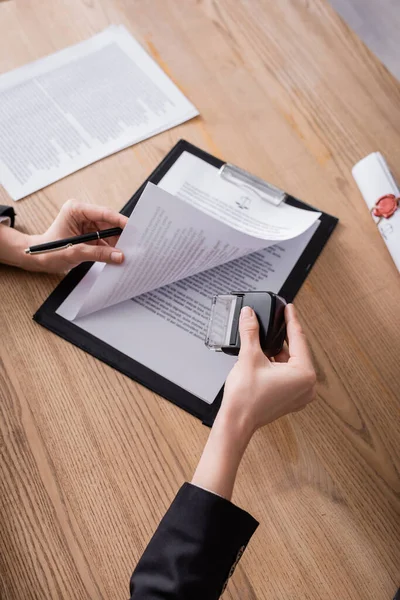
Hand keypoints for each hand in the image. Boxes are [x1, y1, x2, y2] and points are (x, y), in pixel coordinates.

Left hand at [24, 200, 127, 272]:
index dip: (120, 221)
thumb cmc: (49, 251)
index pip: (103, 213)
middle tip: (135, 243)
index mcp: (76, 209)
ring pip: (110, 233)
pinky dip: (112, 249)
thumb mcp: (74, 252)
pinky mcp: (90, 236)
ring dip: (118, 243)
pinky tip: (120, 256)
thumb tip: (120, 256)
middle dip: (121, 234)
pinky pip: (106, 241)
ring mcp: (87, 225)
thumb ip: (98, 254)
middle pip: (109, 223)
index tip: (134, 228)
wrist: (38, 259)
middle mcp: (83, 215)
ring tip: (129, 252)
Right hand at [220, 303, 315, 436]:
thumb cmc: (245, 398)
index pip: (298, 339)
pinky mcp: (290, 398)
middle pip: (297, 350)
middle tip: (279, 317)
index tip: (289, 307)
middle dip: (284, 335)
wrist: (236, 422)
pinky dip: (278, 363)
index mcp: (304, 374)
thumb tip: (249, 314)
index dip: (291, 320)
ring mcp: (300, 394)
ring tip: (267, 335)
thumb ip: (251, 332)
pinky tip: (266, 354)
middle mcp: (307, 385)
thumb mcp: (249, 356)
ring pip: (292, 362)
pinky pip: (288, 373)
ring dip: (279, 349)